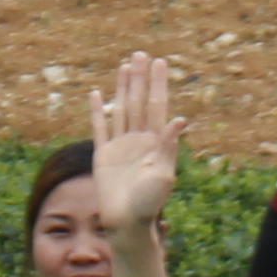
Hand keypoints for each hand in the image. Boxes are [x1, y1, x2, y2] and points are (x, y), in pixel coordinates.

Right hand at [88, 49, 183, 237]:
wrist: (127, 222)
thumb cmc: (150, 203)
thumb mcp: (164, 174)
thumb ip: (168, 146)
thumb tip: (179, 120)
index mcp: (156, 143)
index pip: (157, 106)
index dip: (158, 84)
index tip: (160, 63)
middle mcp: (139, 140)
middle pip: (139, 102)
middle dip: (141, 79)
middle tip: (142, 54)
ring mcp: (120, 146)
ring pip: (122, 109)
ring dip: (123, 88)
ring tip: (125, 66)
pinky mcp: (103, 155)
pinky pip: (100, 128)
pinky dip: (98, 111)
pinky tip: (97, 94)